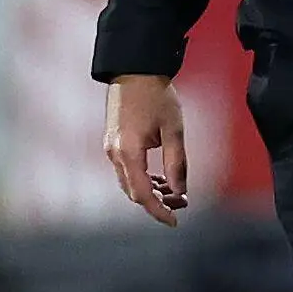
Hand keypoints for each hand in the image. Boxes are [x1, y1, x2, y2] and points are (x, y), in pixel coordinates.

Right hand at [103, 74, 188, 226]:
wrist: (134, 70)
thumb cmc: (157, 96)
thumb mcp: (173, 130)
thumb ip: (176, 163)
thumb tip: (179, 191)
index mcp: (128, 152)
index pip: (142, 195)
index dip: (159, 212)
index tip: (175, 222)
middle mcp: (114, 153)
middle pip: (133, 193)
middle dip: (157, 203)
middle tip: (181, 202)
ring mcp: (110, 148)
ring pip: (128, 183)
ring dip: (150, 191)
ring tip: (174, 189)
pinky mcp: (112, 142)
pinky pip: (125, 171)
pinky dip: (142, 179)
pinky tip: (159, 178)